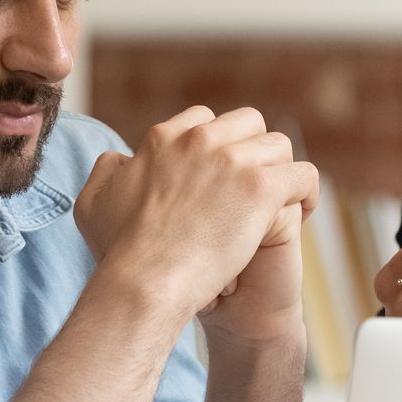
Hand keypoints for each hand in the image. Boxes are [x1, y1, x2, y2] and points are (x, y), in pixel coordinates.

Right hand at [75, 106, 318, 319]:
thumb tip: (123, 158)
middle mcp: (200, 140)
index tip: (222, 176)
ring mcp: (233, 161)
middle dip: (254, 151)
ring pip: (278, 146)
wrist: (145, 281)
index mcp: (165, 138)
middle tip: (254, 186)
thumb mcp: (94, 199)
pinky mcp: (260, 188)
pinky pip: (303, 175)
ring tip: (282, 202)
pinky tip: (302, 212)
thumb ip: (109, 169)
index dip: (219, 147)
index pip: (206, 121)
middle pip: (247, 124)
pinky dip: (307, 193)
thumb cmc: (119, 251)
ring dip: (281, 172)